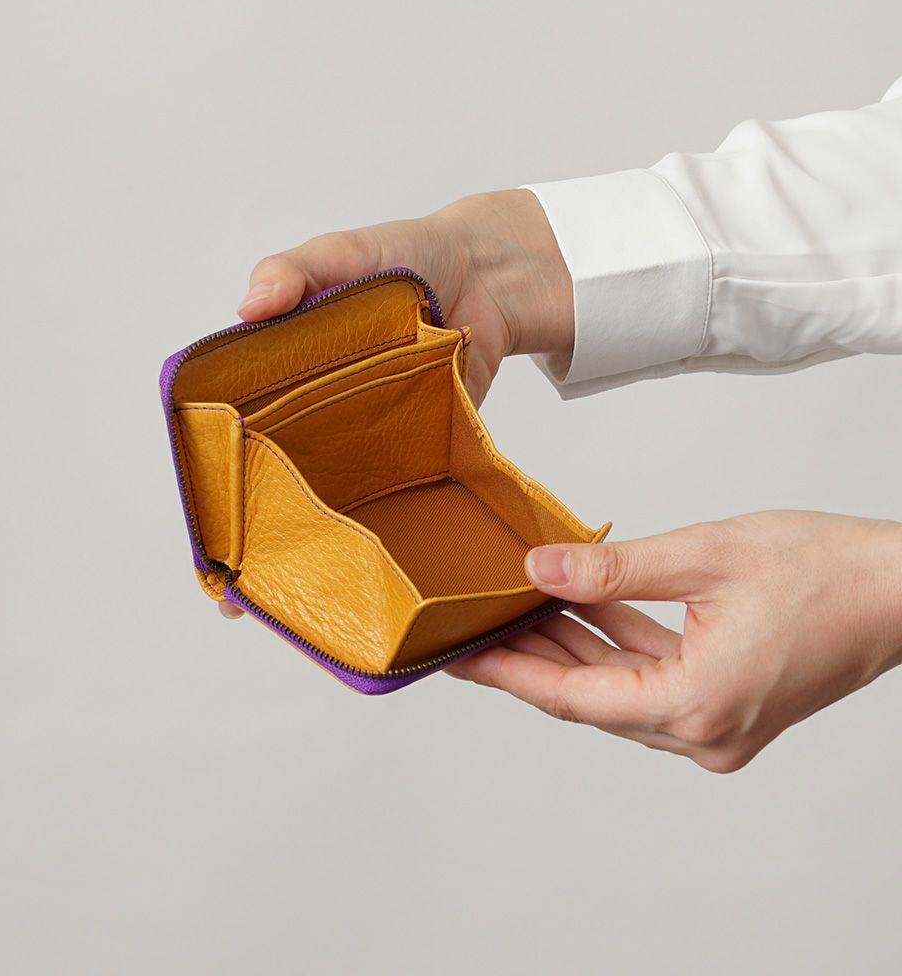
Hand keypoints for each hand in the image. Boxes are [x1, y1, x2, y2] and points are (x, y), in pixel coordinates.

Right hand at [220, 188, 574, 618]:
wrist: (490, 275)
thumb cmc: (409, 255)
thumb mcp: (344, 254)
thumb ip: (296, 270)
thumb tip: (250, 306)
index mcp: (286, 371)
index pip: (238, 432)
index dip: (218, 484)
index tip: (205, 536)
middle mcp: (320, 415)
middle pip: (281, 481)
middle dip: (263, 534)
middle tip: (248, 583)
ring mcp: (368, 438)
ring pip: (336, 500)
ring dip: (320, 544)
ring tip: (304, 588)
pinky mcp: (418, 448)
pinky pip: (398, 494)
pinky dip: (387, 528)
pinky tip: (374, 568)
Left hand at [447, 511, 901, 771]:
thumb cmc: (827, 570)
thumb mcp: (703, 556)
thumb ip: (613, 571)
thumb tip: (539, 572)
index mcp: (696, 705)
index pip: (575, 696)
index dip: (510, 674)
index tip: (460, 659)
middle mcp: (705, 731)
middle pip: (590, 697)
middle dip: (531, 660)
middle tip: (474, 633)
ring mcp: (717, 724)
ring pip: (618, 688)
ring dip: (571, 649)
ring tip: (518, 613)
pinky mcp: (726, 704)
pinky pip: (652, 678)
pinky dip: (615, 644)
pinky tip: (581, 610)